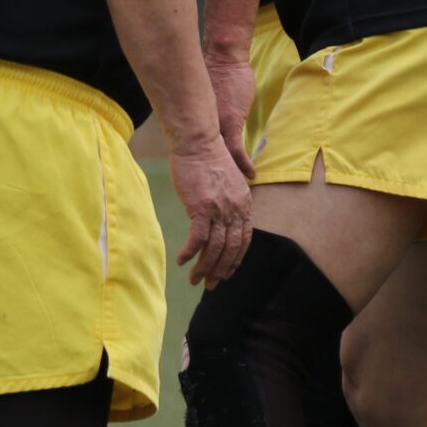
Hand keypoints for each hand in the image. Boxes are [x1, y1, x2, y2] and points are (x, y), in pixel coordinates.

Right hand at [167, 136, 252, 285]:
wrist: (198, 141)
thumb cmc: (209, 157)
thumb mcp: (230, 179)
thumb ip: (233, 197)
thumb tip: (231, 210)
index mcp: (244, 204)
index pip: (244, 240)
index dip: (236, 260)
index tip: (227, 273)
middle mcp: (235, 210)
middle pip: (231, 249)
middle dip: (221, 271)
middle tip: (211, 285)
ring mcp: (220, 210)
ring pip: (215, 248)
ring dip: (205, 267)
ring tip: (195, 279)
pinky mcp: (201, 207)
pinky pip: (198, 238)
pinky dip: (191, 252)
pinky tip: (182, 260)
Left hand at [206, 53, 259, 179]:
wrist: (224, 60)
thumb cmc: (216, 74)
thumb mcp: (205, 98)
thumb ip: (205, 112)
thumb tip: (204, 122)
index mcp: (198, 122)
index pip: (196, 151)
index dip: (199, 168)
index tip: (202, 184)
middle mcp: (204, 127)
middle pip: (205, 158)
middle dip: (209, 178)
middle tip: (214, 197)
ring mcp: (218, 126)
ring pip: (220, 157)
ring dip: (228, 175)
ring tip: (236, 191)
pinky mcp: (231, 123)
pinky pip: (237, 150)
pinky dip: (243, 164)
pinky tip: (251, 175)